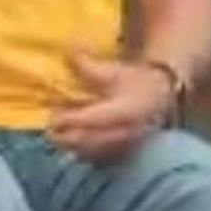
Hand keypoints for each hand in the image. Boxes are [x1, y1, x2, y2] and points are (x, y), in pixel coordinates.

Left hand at [48, 54, 175, 161]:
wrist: (159, 96)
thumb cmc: (134, 80)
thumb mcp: (113, 70)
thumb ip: (88, 65)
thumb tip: (67, 51)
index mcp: (126, 110)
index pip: (93, 119)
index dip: (71, 119)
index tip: (52, 118)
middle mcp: (128, 132)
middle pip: (91, 140)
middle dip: (67, 137)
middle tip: (50, 130)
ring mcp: (127, 145)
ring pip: (94, 152)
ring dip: (73, 147)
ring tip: (58, 137)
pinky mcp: (125, 153)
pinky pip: (101, 159)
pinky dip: (83, 153)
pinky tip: (72, 146)